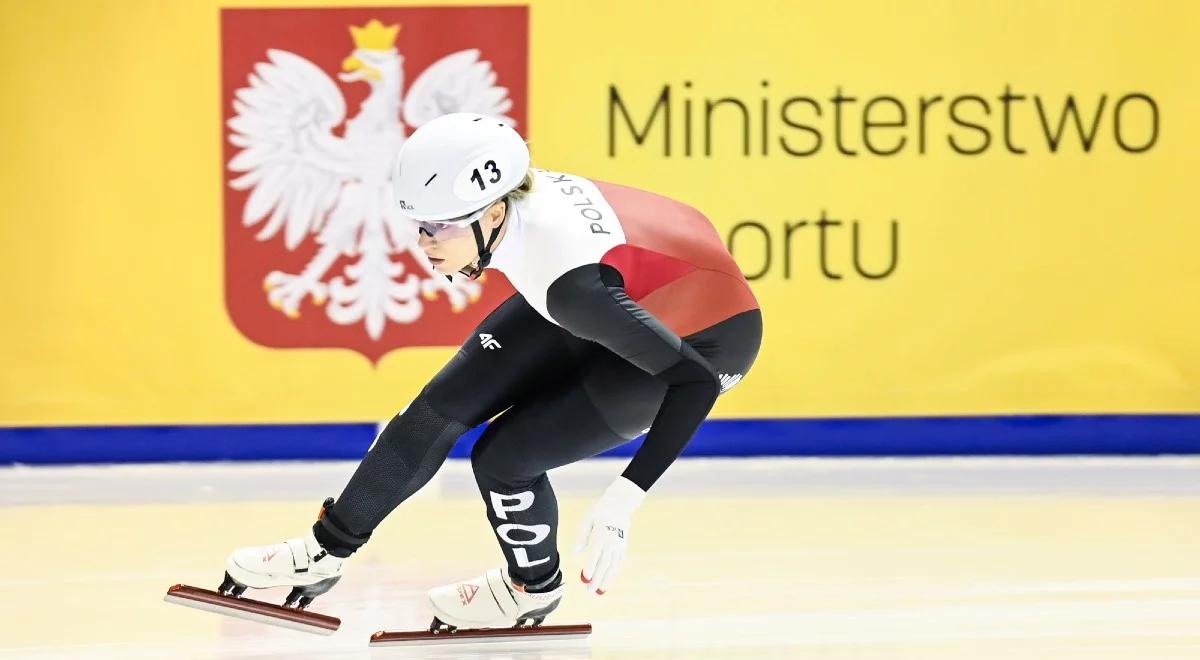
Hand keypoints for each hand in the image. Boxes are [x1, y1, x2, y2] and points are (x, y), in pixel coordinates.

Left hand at [573, 476, 645, 594]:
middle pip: (605, 563)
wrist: (621, 504)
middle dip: (597, 578)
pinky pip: (619, 562)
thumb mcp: (589, 519)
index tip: (585, 577)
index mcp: (602, 534)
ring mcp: (619, 545)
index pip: (595, 554)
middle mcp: (612, 542)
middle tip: (590, 590)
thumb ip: (582, 536)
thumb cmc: (601, 511)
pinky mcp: (623, 546)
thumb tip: (576, 553)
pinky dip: (614, 572)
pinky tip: (608, 579)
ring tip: (600, 590)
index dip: (590, 567)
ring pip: (613, 565)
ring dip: (607, 579)